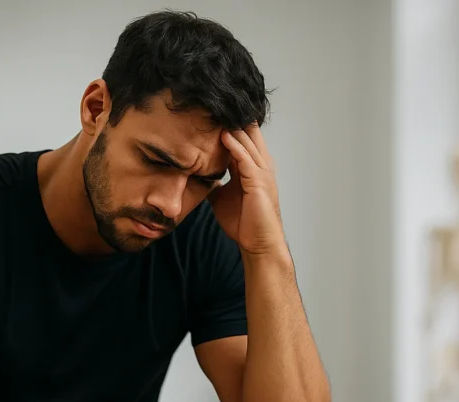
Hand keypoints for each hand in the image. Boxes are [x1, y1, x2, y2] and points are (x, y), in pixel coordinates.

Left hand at [208, 124, 284, 255]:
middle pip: (248, 134)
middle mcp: (261, 165)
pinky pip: (247, 159)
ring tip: (218, 111)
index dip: (230, 124)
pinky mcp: (259, 182)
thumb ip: (214, 183)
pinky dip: (236, 147)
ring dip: (233, 127)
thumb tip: (196, 177)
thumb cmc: (244, 223)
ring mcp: (262, 173)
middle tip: (216, 101)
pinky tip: (224, 136)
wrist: (257, 244)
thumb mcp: (223, 197)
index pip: (243, 138)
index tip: (213, 111)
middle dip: (233, 118)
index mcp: (254, 167)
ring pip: (248, 143)